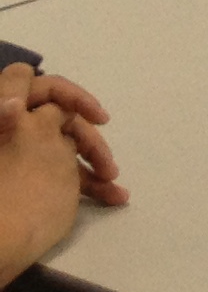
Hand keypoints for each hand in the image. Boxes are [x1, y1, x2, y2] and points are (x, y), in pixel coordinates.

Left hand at [0, 65, 123, 206]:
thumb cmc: (2, 203)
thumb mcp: (11, 150)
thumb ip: (12, 124)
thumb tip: (13, 103)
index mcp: (9, 116)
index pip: (42, 88)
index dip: (71, 96)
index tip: (97, 117)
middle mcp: (17, 132)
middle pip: (61, 119)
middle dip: (89, 138)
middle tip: (107, 163)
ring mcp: (25, 156)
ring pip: (66, 146)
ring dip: (95, 162)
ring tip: (113, 186)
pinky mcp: (33, 181)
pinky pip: (64, 172)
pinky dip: (88, 182)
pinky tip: (111, 196)